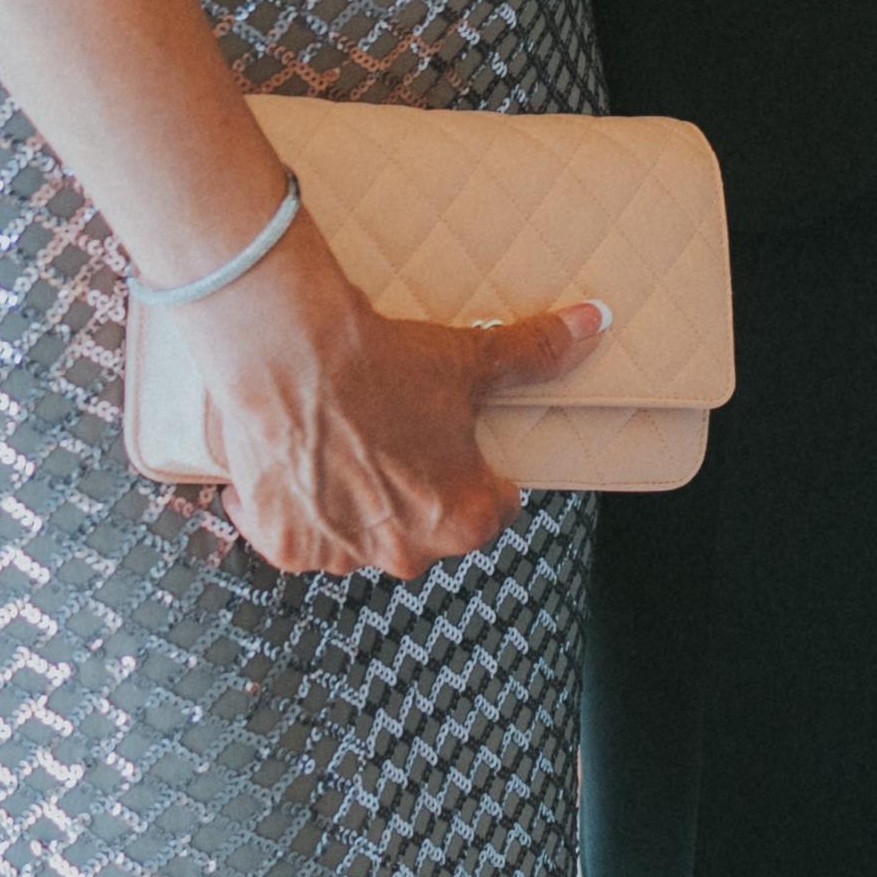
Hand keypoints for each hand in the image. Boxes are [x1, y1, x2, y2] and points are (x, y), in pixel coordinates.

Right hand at [142, 232, 611, 578]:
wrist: (288, 354)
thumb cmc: (383, 361)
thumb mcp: (471, 358)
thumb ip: (537, 353)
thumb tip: (594, 322)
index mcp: (461, 520)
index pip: (491, 510)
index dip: (478, 474)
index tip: (456, 448)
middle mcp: (403, 552)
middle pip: (422, 529)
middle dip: (413, 493)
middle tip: (394, 439)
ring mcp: (339, 555)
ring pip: (360, 537)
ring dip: (356, 506)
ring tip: (343, 446)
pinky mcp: (282, 544)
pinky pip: (301, 536)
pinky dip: (299, 508)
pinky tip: (299, 463)